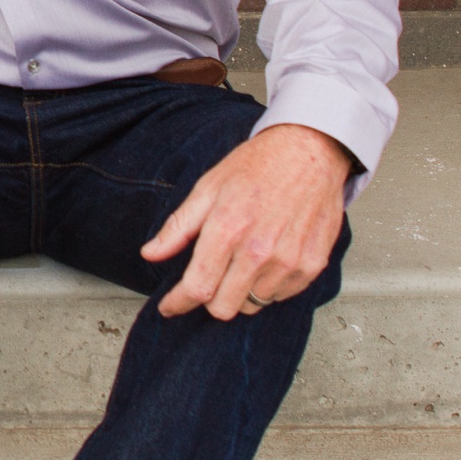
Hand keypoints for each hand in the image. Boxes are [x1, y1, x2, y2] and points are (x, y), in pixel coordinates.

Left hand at [141, 123, 350, 320]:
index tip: (169, 307)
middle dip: (208, 298)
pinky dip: (267, 286)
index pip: (197, 288)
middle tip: (208, 277)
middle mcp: (259, 251)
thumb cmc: (258, 166)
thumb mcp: (207, 188)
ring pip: (252, 305)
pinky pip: (280, 297)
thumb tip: (150, 254)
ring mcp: (288, 262)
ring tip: (241, 259)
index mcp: (227, 230)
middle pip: (223, 308)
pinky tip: (265, 259)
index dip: (178, 303)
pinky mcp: (311, 266)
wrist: (310, 152)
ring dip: (240, 291)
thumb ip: (177, 227)